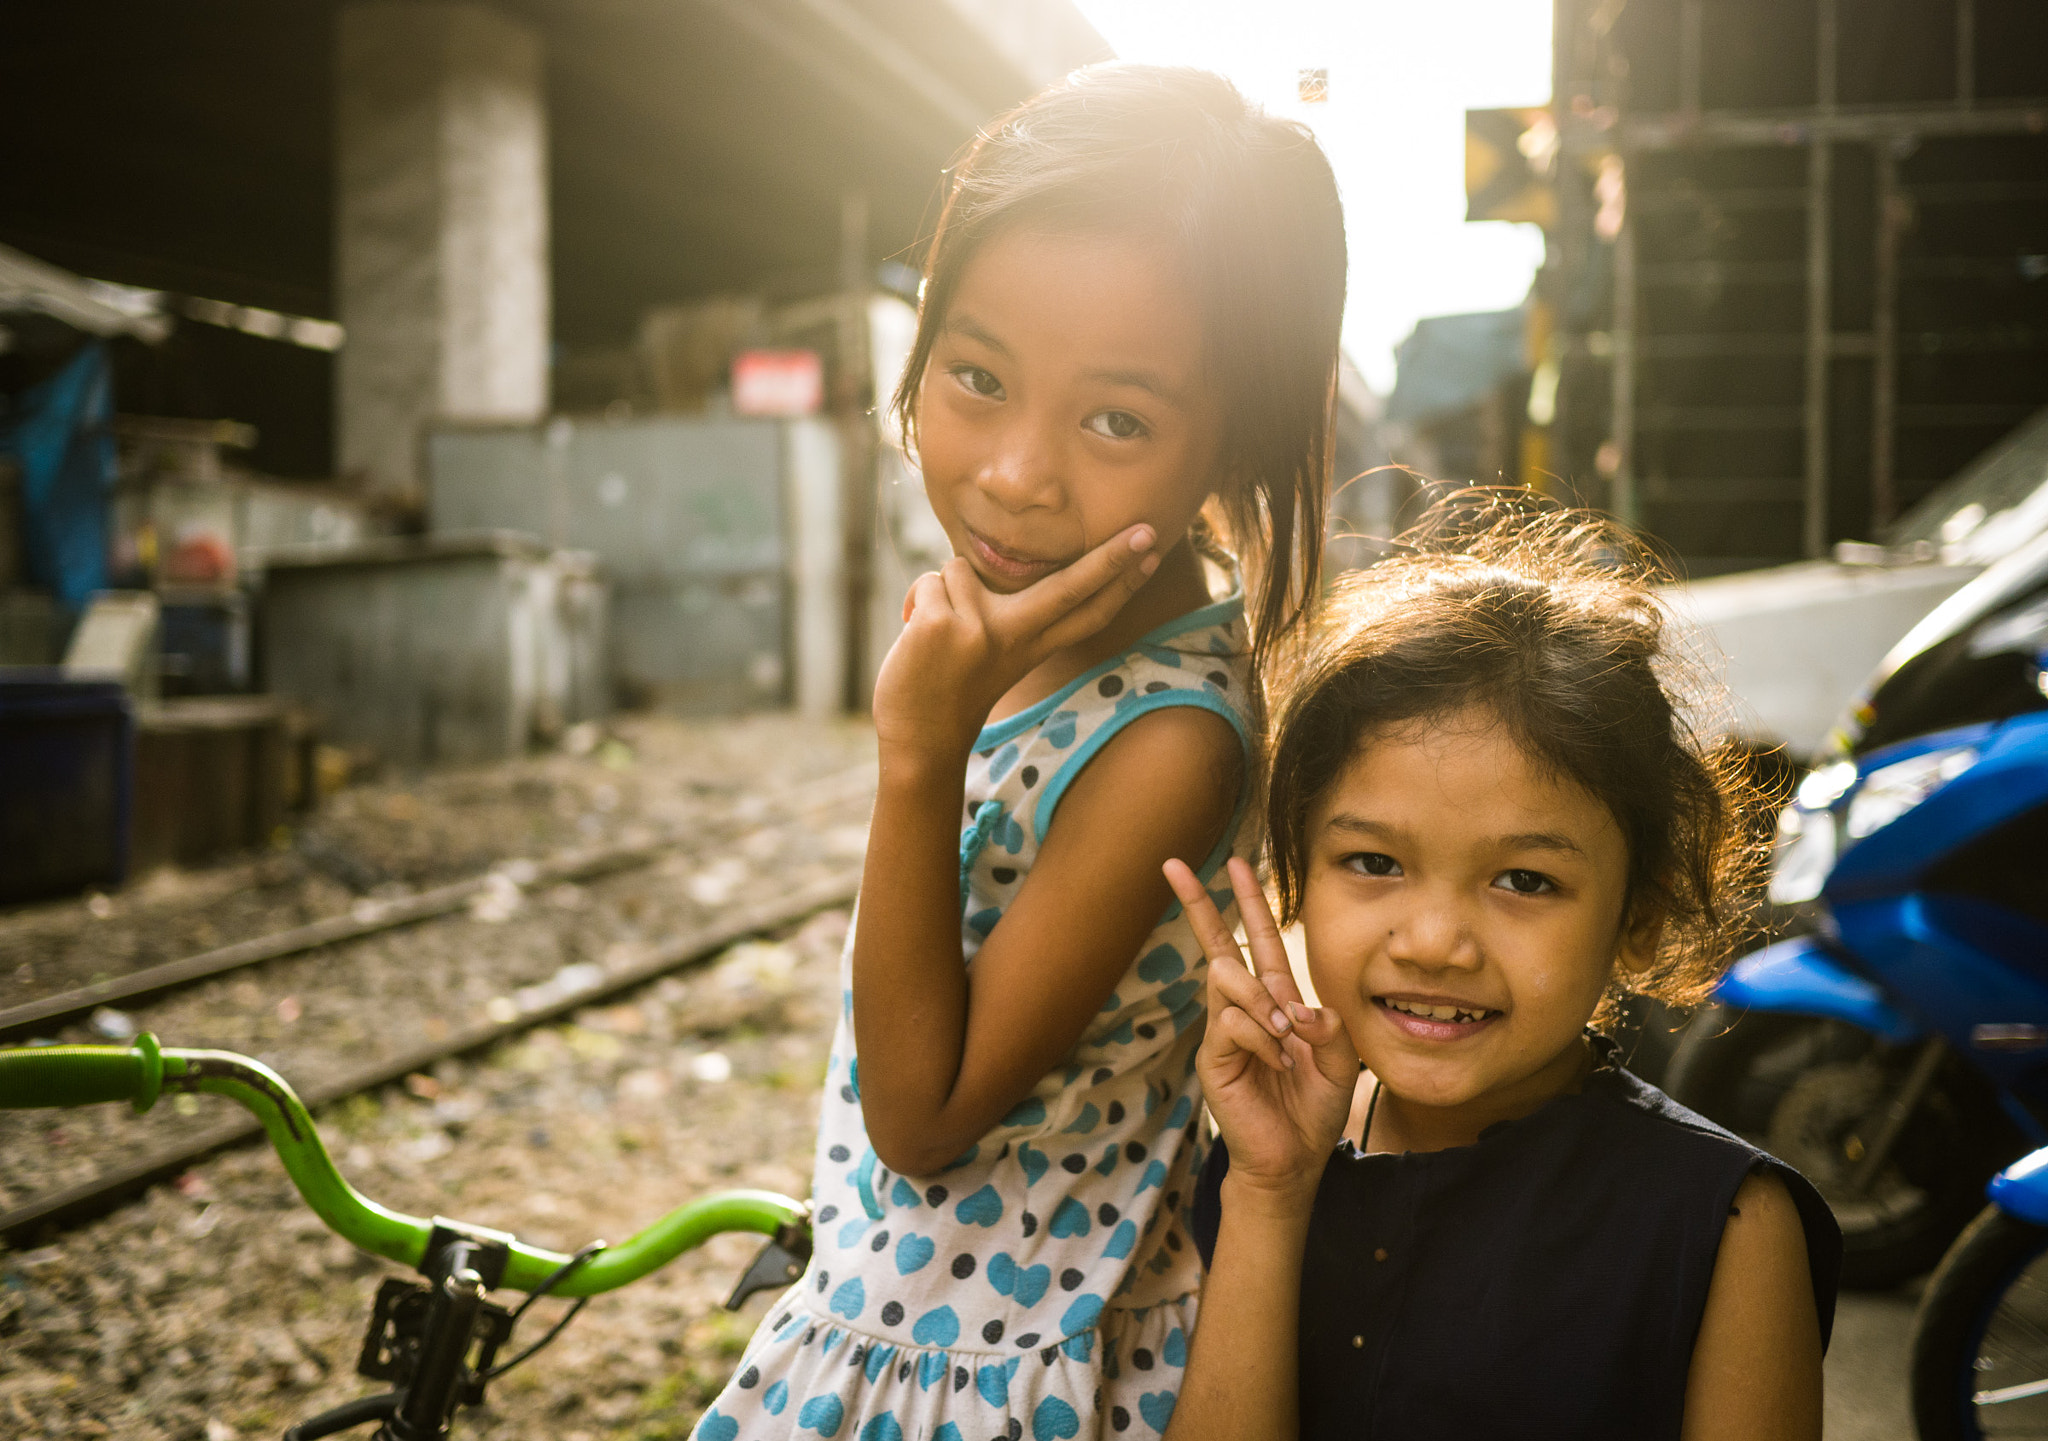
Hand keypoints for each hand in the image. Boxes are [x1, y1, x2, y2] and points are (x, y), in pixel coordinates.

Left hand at [872, 524, 1158, 766]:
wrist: (917, 743)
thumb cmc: (946, 694)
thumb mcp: (991, 659)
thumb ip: (1003, 618)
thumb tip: (987, 566)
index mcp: (1031, 648)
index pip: (1086, 612)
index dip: (1122, 583)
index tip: (1153, 553)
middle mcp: (1013, 638)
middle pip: (1071, 588)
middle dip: (1112, 557)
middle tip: (1146, 529)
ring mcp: (980, 630)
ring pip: (960, 570)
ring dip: (940, 594)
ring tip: (936, 636)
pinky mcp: (943, 624)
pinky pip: (930, 583)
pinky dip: (916, 604)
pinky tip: (917, 640)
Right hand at [1165, 856, 1356, 1204]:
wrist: (1293, 1159)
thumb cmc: (1315, 1108)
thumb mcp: (1342, 1061)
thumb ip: (1329, 1026)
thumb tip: (1297, 1007)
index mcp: (1277, 1000)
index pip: (1258, 939)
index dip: (1249, 901)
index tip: (1235, 863)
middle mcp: (1245, 1007)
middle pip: (1218, 943)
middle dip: (1198, 902)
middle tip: (1174, 865)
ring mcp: (1224, 1030)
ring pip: (1228, 978)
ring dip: (1264, 1002)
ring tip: (1286, 1036)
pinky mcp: (1213, 1056)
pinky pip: (1232, 1022)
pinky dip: (1262, 1037)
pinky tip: (1277, 1060)